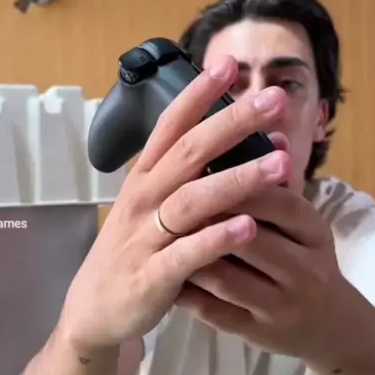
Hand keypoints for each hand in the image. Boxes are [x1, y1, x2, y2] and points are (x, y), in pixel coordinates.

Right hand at [59, 56, 290, 349]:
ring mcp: (145, 238)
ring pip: (192, 201)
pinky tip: (249, 226)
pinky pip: (187, 254)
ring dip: (237, 179)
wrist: (94, 310)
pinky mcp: (152, 277)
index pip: (169, 127)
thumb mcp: (149, 207)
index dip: (197, 95)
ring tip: (280, 163)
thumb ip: (183, 178)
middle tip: (274, 99)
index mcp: (144, 178)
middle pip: (189, 153)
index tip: (228, 64)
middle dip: (232, 123)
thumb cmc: (132, 250)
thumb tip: (229, 141)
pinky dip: (217, 239)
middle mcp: (142, 200)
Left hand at [176, 185, 343, 358]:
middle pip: (249, 241)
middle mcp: (305, 271)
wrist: (328, 324)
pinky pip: (213, 311)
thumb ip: (269, 192)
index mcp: (315, 234)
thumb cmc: (303, 259)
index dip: (239, 186)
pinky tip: (167, 274)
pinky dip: (186, 292)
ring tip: (162, 238)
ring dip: (190, 256)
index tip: (202, 171)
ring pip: (225, 279)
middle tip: (169, 203)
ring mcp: (281, 306)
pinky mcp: (256, 332)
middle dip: (206, 220)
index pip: (280, 203)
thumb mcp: (299, 226)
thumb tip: (228, 145)